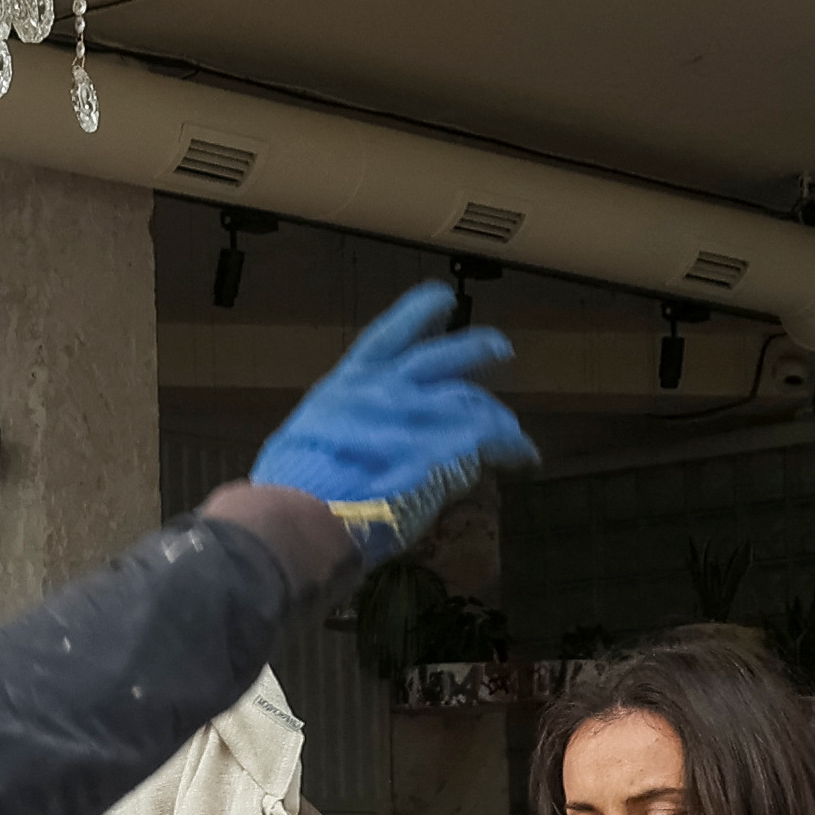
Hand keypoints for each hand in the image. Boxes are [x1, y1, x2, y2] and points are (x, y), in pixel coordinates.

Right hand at [251, 283, 538, 564]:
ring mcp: (417, 415)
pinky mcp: (447, 445)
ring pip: (472, 401)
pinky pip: (491, 440)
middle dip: (477, 348)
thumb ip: (338, 434)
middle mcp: (384, 388)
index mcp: (346, 385)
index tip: (442, 298)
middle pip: (442, 357)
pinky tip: (523, 457)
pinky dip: (510, 447)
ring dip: (498, 416)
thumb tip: (356, 449)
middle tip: (502, 349)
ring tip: (514, 432)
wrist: (302, 516)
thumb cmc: (291, 489)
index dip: (418, 313)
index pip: (388, 336)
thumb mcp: (305, 445)